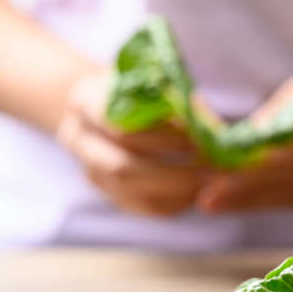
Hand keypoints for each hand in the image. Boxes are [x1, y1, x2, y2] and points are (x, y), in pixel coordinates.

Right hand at [57, 72, 202, 216]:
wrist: (108, 106)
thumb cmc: (141, 91)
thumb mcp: (154, 84)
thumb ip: (178, 105)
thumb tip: (213, 135)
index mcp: (86, 103)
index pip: (122, 129)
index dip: (162, 138)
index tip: (197, 141)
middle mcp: (78, 140)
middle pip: (123, 167)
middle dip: (174, 173)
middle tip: (213, 173)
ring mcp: (90, 170)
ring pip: (132, 192)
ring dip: (177, 191)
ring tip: (210, 183)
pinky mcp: (108, 192)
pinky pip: (142, 207)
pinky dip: (174, 203)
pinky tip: (197, 193)